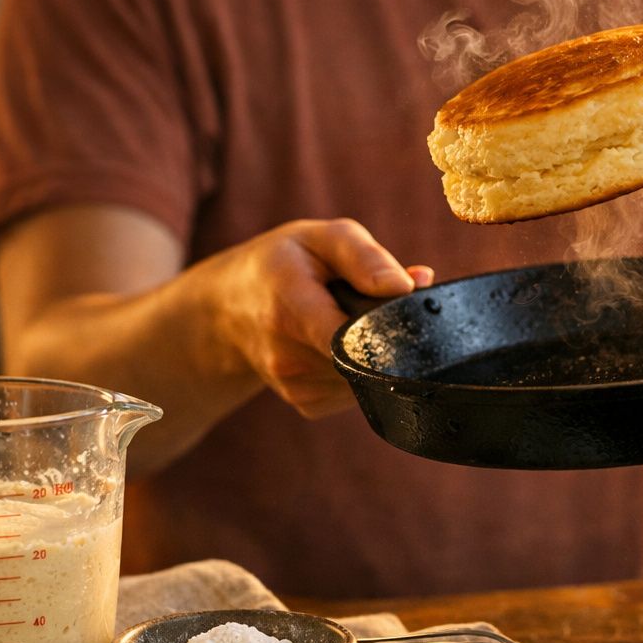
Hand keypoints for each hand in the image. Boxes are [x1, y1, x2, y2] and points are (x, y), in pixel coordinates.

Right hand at [204, 218, 433, 417]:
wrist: (229, 308)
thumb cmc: (282, 265)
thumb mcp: (319, 238)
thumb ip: (365, 256)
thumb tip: (413, 284)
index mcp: (290, 308)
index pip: (352, 336)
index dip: (388, 326)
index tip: (398, 308)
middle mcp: (287, 357)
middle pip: (369, 356)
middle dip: (384, 333)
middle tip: (366, 303)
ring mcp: (295, 387)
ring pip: (368, 376)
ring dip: (371, 351)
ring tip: (344, 320)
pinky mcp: (306, 404)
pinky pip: (356, 390)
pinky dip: (359, 368)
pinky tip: (337, 345)